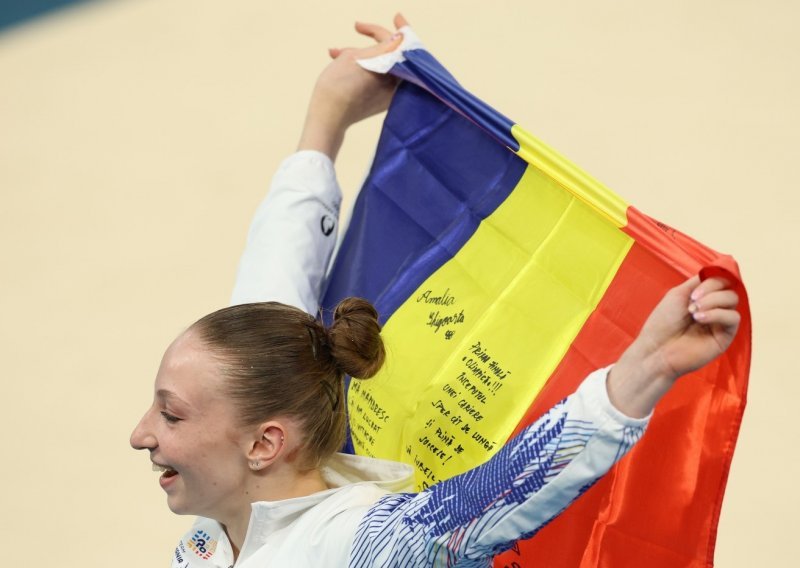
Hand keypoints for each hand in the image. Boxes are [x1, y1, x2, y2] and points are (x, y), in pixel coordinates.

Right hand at [298, 14, 408, 160]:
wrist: (327, 119)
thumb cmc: (338, 86)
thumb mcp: (357, 57)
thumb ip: (381, 46)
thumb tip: (401, 38)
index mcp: (395, 74)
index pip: (403, 45)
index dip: (400, 28)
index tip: (397, 15)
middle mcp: (396, 86)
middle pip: (390, 54)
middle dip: (371, 39)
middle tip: (357, 27)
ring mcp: (388, 95)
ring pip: (379, 64)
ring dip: (360, 53)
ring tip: (336, 52)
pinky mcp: (379, 101)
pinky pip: (376, 77)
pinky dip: (362, 67)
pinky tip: (341, 62)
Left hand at [607, 276, 740, 417]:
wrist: (657, 350)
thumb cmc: (662, 323)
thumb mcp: (677, 294)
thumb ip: (698, 282)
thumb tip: (716, 271)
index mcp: (703, 298)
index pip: (720, 280)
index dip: (711, 280)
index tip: (693, 291)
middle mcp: (714, 309)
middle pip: (728, 288)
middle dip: (710, 291)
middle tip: (691, 302)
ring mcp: (720, 323)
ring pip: (733, 300)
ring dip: (712, 301)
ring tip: (693, 312)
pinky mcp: (725, 337)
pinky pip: (733, 317)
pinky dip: (717, 314)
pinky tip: (700, 319)